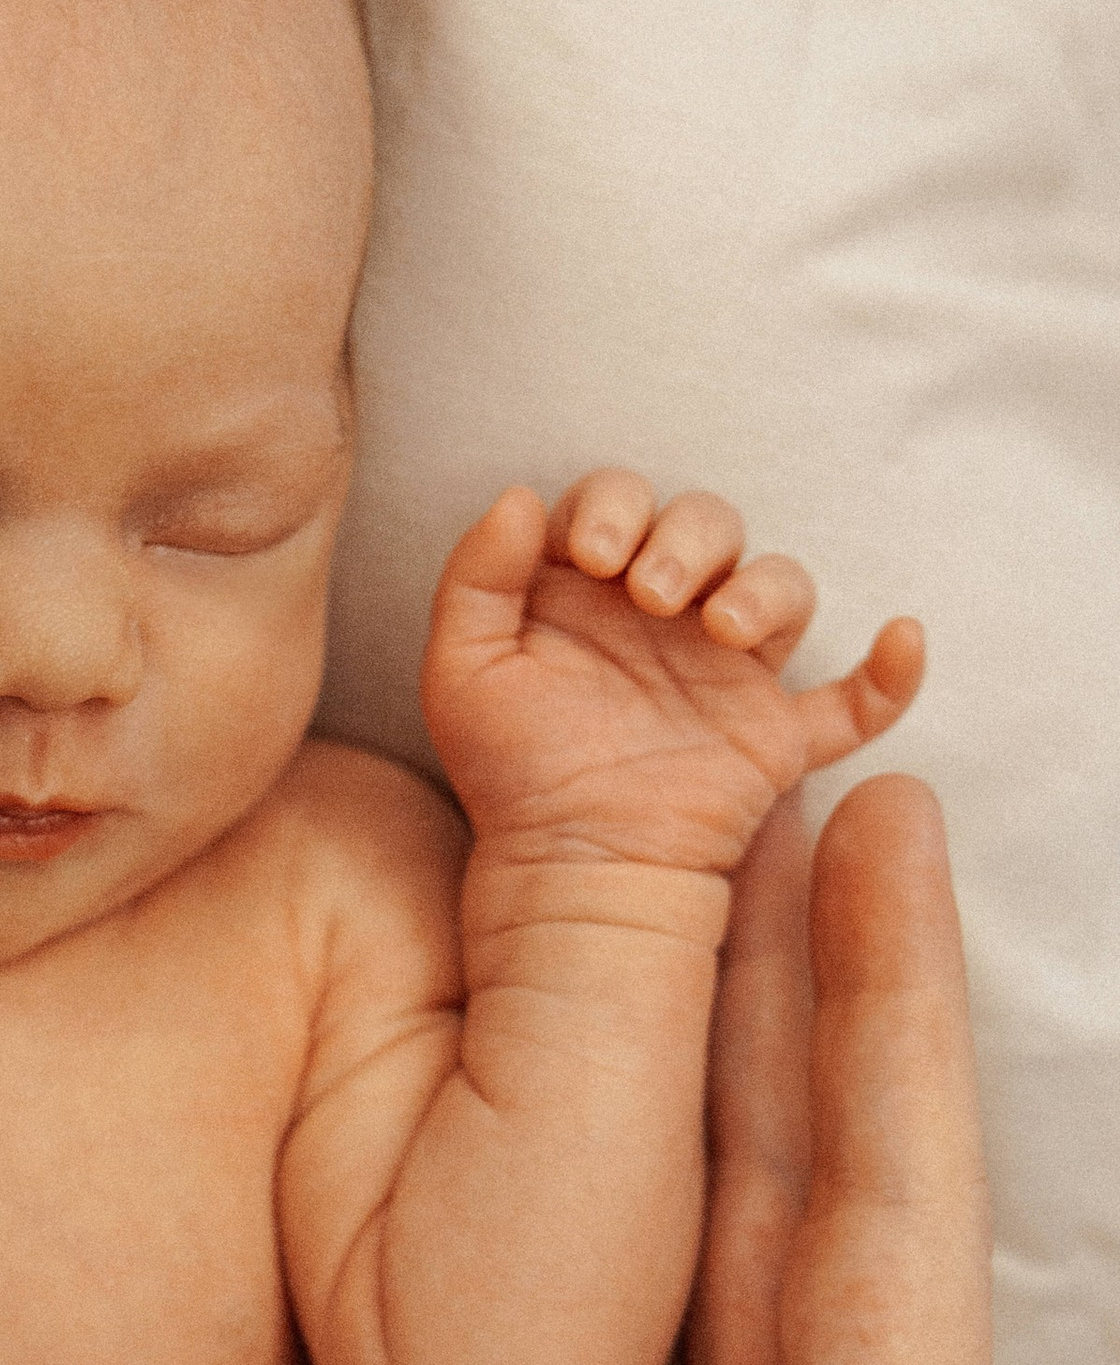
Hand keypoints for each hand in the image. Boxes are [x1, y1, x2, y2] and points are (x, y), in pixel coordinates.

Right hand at [381, 778, 1046, 1364]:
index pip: (873, 1264)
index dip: (869, 1047)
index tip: (863, 835)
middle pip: (813, 1227)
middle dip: (805, 1005)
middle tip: (781, 782)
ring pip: (735, 1300)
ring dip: (731, 1106)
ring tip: (698, 926)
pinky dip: (635, 1277)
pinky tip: (594, 1219)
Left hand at [423, 473, 922, 880]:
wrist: (564, 869)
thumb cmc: (507, 769)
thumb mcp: (462, 669)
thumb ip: (476, 578)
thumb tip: (520, 495)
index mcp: (595, 587)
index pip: (622, 500)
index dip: (615, 505)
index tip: (591, 553)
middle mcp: (670, 616)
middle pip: (710, 524)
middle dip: (688, 540)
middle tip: (651, 595)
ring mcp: (730, 672)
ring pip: (783, 588)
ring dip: (764, 591)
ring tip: (722, 629)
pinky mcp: (776, 736)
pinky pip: (857, 703)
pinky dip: (891, 675)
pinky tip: (902, 638)